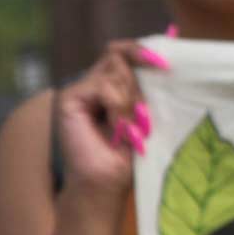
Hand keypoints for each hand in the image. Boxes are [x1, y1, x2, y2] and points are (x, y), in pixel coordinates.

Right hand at [56, 42, 163, 189]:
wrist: (106, 183)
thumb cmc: (128, 153)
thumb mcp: (144, 113)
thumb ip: (147, 88)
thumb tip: (166, 59)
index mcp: (110, 84)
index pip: (124, 51)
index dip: (143, 51)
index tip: (166, 65)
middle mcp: (92, 83)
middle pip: (119, 55)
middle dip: (139, 81)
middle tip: (145, 111)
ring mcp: (78, 90)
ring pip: (114, 69)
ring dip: (130, 98)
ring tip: (132, 127)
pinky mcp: (68, 99)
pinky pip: (103, 85)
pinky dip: (117, 105)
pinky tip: (118, 127)